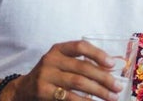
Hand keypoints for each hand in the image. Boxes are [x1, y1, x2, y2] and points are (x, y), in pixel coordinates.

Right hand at [7, 40, 123, 100]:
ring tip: (112, 97)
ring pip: (78, 83)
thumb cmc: (52, 74)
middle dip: (104, 78)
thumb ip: (86, 62)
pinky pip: (69, 97)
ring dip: (99, 91)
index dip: (98, 54)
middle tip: (118, 86)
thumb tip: (116, 64)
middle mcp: (51, 60)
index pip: (80, 46)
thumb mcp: (64, 63)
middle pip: (82, 67)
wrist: (24, 89)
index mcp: (58, 49)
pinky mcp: (43, 92)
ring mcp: (45, 76)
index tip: (112, 64)